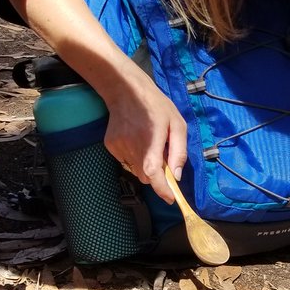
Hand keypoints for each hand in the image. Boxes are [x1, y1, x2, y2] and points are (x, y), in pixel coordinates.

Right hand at [101, 65, 186, 202]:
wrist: (125, 90)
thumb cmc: (156, 106)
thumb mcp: (177, 124)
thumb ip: (179, 151)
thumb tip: (177, 175)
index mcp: (152, 140)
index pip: (153, 173)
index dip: (161, 189)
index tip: (170, 198)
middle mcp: (133, 147)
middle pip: (146, 177)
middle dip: (156, 175)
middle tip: (163, 158)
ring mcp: (119, 147)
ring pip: (136, 170)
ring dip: (145, 164)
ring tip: (148, 143)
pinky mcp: (110, 146)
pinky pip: (126, 161)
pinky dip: (134, 157)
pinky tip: (136, 139)